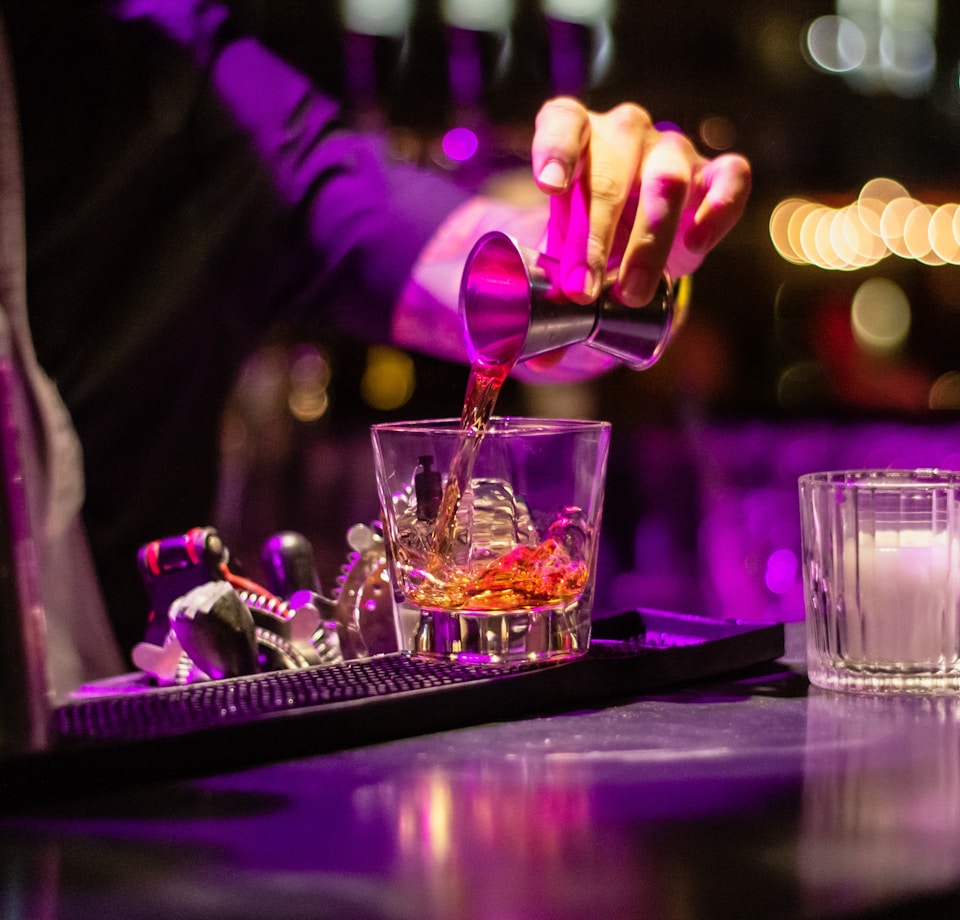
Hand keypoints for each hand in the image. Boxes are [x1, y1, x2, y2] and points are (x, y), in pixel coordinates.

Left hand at [531, 97, 750, 306]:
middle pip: (609, 174)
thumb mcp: (562, 258)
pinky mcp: (715, 171)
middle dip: (594, 238)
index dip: (555, 152)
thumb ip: (550, 297)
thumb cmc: (589, 233)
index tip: (549, 186)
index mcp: (576, 136)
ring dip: (648, 242)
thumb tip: (541, 359)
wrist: (636, 231)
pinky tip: (697, 244)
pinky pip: (730, 177)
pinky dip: (718, 208)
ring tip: (631, 293)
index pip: (563, 125)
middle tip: (583, 291)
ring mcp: (672, 148)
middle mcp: (623, 133)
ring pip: (667, 180)